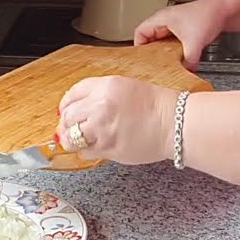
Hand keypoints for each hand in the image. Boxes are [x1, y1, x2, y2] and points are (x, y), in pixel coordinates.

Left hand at [55, 75, 176, 165]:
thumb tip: (79, 107)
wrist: (174, 123)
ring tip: (81, 140)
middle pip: (68, 116)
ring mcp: (102, 128)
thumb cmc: (156, 106)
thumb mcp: (125, 87)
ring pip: (71, 137)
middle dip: (67, 123)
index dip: (66, 105)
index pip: (72, 94)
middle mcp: (100, 106)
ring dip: (72, 140)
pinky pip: (85, 152)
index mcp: (105, 86)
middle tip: (71, 128)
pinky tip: (97, 147)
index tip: (66, 111)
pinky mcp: (107, 148)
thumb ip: (100, 95)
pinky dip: (87, 151)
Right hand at [133, 0, 226, 70]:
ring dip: (165, 53)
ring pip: (163, 42)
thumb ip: (189, 61)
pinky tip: (181, 58)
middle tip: (154, 65)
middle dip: (152, 53)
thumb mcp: (194, 42)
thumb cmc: (207, 15)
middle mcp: (166, 21)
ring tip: (167, 63)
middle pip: (150, 39)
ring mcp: (175, 25)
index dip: (138, 47)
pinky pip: (174, 42)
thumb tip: (186, 72)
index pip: (140, 32)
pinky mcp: (185, 29)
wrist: (224, 9)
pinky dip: (175, 51)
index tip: (141, 59)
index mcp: (161, 19)